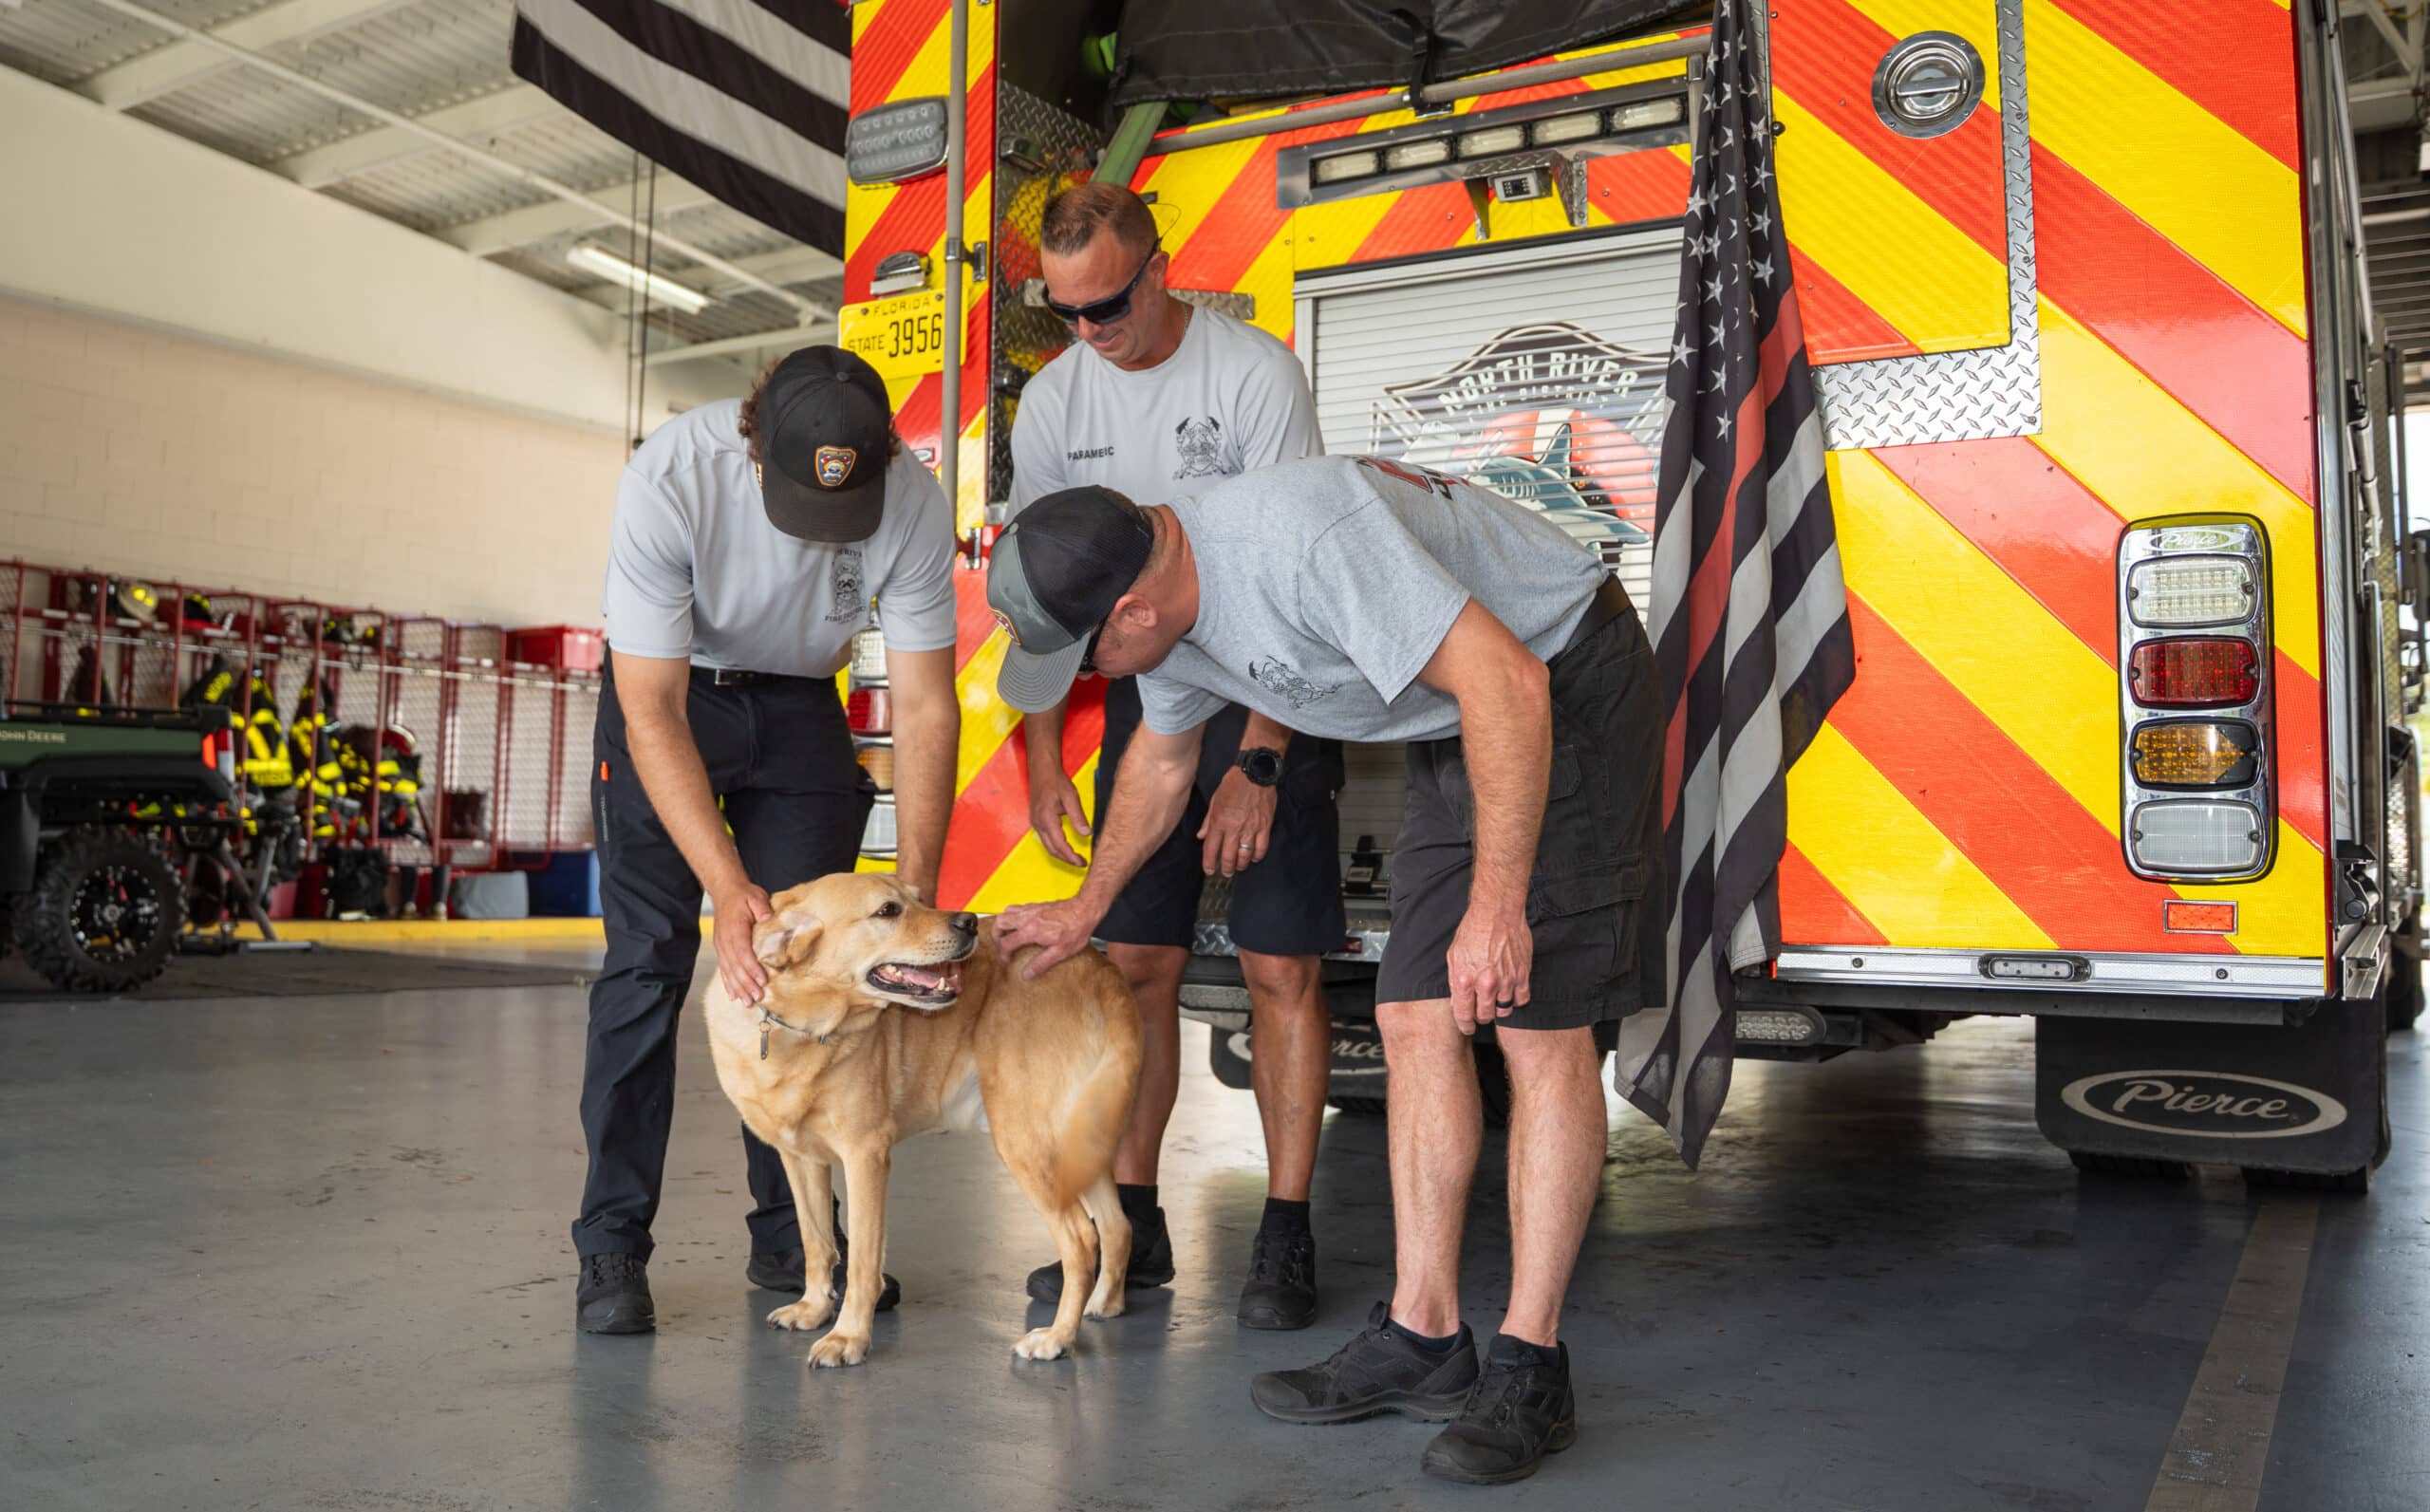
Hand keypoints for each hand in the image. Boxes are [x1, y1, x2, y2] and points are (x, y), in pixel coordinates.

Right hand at [712, 883, 774, 1004]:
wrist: (725, 890)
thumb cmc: (743, 895)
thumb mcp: (755, 896)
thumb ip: (761, 907)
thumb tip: (767, 917)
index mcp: (735, 930)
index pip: (743, 953)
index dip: (752, 968)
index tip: (762, 980)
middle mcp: (725, 941)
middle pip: (736, 967)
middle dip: (747, 984)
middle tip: (758, 997)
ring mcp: (721, 946)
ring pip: (729, 971)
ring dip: (738, 988)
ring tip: (748, 1002)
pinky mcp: (721, 949)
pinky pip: (724, 969)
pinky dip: (729, 984)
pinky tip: (734, 995)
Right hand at [995, 897, 1100, 978]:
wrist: (1084, 909)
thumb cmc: (1075, 929)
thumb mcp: (1060, 952)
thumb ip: (1041, 964)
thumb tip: (1027, 974)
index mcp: (1030, 931)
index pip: (1006, 943)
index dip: (1002, 954)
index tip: (1006, 960)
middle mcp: (1027, 918)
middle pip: (999, 923)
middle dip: (996, 936)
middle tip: (1001, 946)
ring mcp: (1030, 909)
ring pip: (1005, 913)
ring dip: (1002, 924)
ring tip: (1007, 935)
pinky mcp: (1036, 905)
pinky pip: (1016, 908)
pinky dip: (1012, 916)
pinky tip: (1020, 924)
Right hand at [1028, 769, 1092, 866]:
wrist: (1041, 769)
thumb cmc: (1055, 780)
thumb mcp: (1070, 797)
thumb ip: (1078, 816)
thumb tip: (1087, 833)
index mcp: (1046, 819)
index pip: (1060, 845)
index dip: (1071, 856)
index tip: (1082, 862)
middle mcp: (1038, 823)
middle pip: (1052, 849)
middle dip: (1067, 859)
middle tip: (1081, 863)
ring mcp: (1036, 822)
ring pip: (1048, 846)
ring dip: (1061, 854)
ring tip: (1075, 857)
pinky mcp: (1037, 820)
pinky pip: (1045, 839)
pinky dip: (1056, 846)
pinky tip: (1065, 846)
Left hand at [1198, 768, 1276, 877]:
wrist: (1255, 772)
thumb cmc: (1233, 784)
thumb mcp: (1215, 800)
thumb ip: (1208, 821)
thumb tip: (1201, 836)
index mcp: (1219, 821)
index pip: (1211, 848)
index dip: (1209, 863)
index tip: (1209, 870)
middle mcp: (1233, 828)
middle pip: (1228, 857)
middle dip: (1226, 868)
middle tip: (1226, 873)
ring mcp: (1250, 828)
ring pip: (1245, 856)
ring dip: (1241, 865)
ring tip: (1239, 866)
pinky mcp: (1265, 826)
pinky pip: (1261, 848)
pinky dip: (1257, 856)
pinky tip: (1254, 857)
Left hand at [1447, 898, 1531, 1034]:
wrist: (1497, 912)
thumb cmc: (1473, 930)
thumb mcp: (1453, 956)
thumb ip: (1455, 982)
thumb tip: (1458, 1002)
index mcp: (1465, 979)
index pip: (1464, 1015)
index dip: (1465, 1025)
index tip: (1467, 1027)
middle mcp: (1486, 983)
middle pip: (1485, 1016)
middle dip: (1481, 1016)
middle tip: (1480, 1011)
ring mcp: (1506, 980)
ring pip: (1504, 1011)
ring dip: (1498, 1008)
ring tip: (1495, 998)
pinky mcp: (1523, 974)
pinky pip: (1521, 999)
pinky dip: (1515, 999)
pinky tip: (1510, 992)